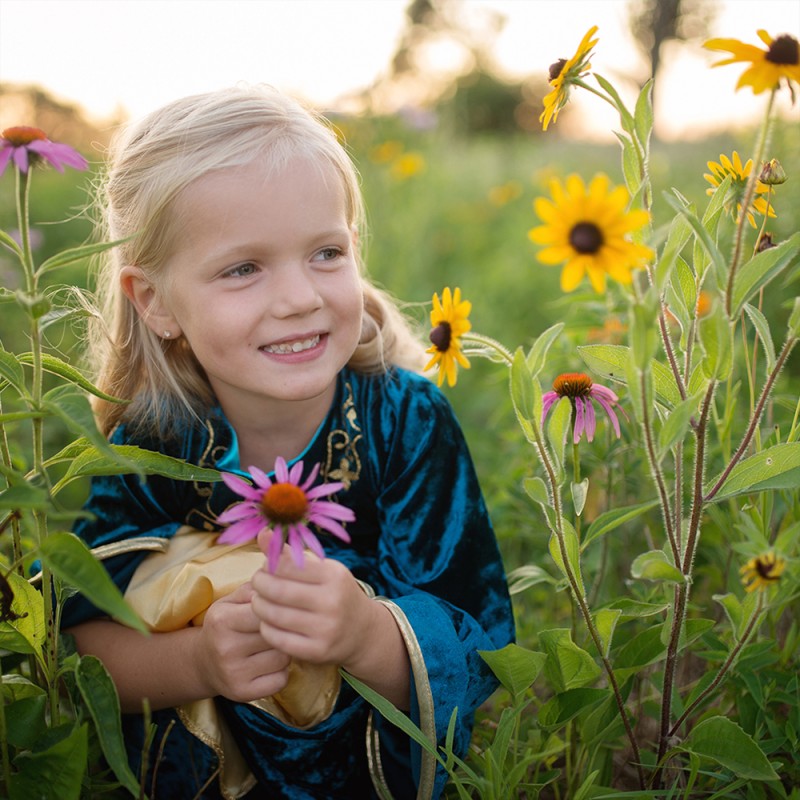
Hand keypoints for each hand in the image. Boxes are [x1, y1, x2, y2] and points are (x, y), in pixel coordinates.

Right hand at [196, 582, 290, 702]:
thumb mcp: (230, 601)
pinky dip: (282, 672)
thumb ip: (253, 588)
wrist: (202, 663)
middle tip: (279, 629)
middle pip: (277, 635)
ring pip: (283, 658)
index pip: (266, 611)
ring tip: (272, 646)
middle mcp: (226, 649)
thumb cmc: (224, 626)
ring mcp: (234, 674)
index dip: (278, 610)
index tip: (278, 610)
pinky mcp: (243, 694)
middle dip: (283, 630)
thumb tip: (277, 581)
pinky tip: (270, 664)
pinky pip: (281, 680)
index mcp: (223, 621)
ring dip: (285, 651)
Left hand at [250, 538, 378, 669]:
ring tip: (260, 601)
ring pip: (273, 615)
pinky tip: (269, 621)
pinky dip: (266, 627)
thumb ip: (290, 553)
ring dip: (258, 606)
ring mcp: (325, 629)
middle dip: (258, 585)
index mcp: (334, 576)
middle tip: (257, 584)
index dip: (268, 565)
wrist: (362, 631)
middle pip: (277, 590)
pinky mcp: (316, 651)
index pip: (287, 565)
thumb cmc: (335, 593)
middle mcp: (332, 602)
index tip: (265, 567)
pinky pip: (276, 638)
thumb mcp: (321, 569)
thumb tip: (263, 532)